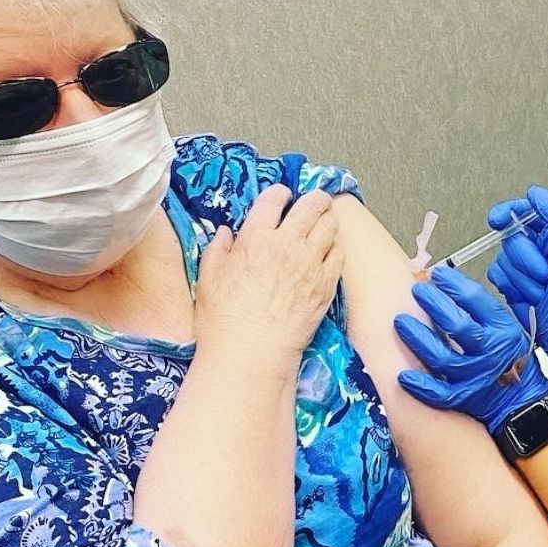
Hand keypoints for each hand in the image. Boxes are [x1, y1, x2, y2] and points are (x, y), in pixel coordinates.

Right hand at [195, 184, 342, 370]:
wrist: (252, 352)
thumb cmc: (224, 320)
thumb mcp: (208, 279)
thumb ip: (218, 250)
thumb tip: (226, 233)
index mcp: (255, 238)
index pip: (273, 200)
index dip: (280, 194)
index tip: (283, 196)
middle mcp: (287, 245)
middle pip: (310, 206)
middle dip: (314, 199)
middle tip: (315, 200)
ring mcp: (310, 264)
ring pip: (330, 227)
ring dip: (328, 219)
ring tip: (326, 220)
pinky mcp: (326, 284)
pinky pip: (339, 255)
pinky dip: (336, 247)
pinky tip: (331, 250)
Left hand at [395, 266, 547, 432]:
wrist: (521, 400)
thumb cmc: (510, 358)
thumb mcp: (509, 327)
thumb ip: (481, 309)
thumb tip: (447, 285)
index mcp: (503, 329)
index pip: (475, 300)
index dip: (453, 284)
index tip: (437, 274)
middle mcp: (490, 352)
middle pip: (457, 325)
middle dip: (433, 304)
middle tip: (417, 291)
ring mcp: (475, 376)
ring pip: (442, 358)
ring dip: (418, 338)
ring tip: (401, 321)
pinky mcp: (463, 397)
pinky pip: (439, 393)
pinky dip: (421, 385)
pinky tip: (403, 374)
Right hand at [486, 186, 547, 354]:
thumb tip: (535, 194)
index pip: (521, 211)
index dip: (507, 211)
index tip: (498, 219)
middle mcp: (534, 247)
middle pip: (510, 238)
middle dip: (527, 259)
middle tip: (546, 273)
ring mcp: (520, 267)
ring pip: (502, 259)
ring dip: (523, 278)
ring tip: (542, 288)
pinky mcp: (510, 284)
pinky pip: (496, 276)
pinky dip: (512, 287)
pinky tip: (529, 295)